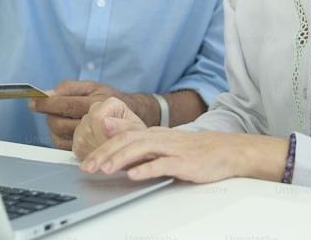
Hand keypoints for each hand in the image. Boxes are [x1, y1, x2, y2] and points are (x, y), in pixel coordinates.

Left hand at [28, 80, 132, 149]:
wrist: (129, 116)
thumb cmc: (107, 97)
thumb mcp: (92, 86)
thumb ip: (68, 87)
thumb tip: (47, 94)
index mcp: (96, 103)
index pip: (65, 105)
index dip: (46, 103)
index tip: (33, 102)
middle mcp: (95, 122)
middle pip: (60, 123)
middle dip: (48, 116)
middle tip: (45, 108)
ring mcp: (92, 138)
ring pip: (60, 137)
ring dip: (51, 127)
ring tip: (54, 117)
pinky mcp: (88, 149)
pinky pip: (64, 147)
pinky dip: (57, 137)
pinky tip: (61, 128)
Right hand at [72, 97, 145, 160]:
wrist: (134, 146)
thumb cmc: (138, 137)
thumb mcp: (137, 132)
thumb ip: (123, 126)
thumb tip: (105, 123)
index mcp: (110, 103)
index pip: (96, 117)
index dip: (104, 135)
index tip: (115, 147)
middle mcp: (94, 110)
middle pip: (88, 130)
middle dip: (101, 146)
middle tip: (114, 156)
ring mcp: (83, 125)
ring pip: (81, 140)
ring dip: (95, 153)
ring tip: (111, 157)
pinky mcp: (77, 140)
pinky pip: (77, 149)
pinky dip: (90, 158)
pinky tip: (103, 159)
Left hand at [78, 128, 287, 183]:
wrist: (226, 151)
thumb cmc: (193, 150)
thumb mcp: (162, 143)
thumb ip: (138, 143)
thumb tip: (112, 139)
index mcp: (153, 134)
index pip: (122, 137)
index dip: (102, 148)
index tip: (84, 161)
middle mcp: (160, 137)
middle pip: (127, 142)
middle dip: (105, 154)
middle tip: (88, 167)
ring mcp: (172, 149)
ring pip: (142, 149)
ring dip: (121, 159)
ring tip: (106, 169)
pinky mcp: (184, 162)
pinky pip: (163, 164)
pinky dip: (147, 169)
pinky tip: (134, 176)